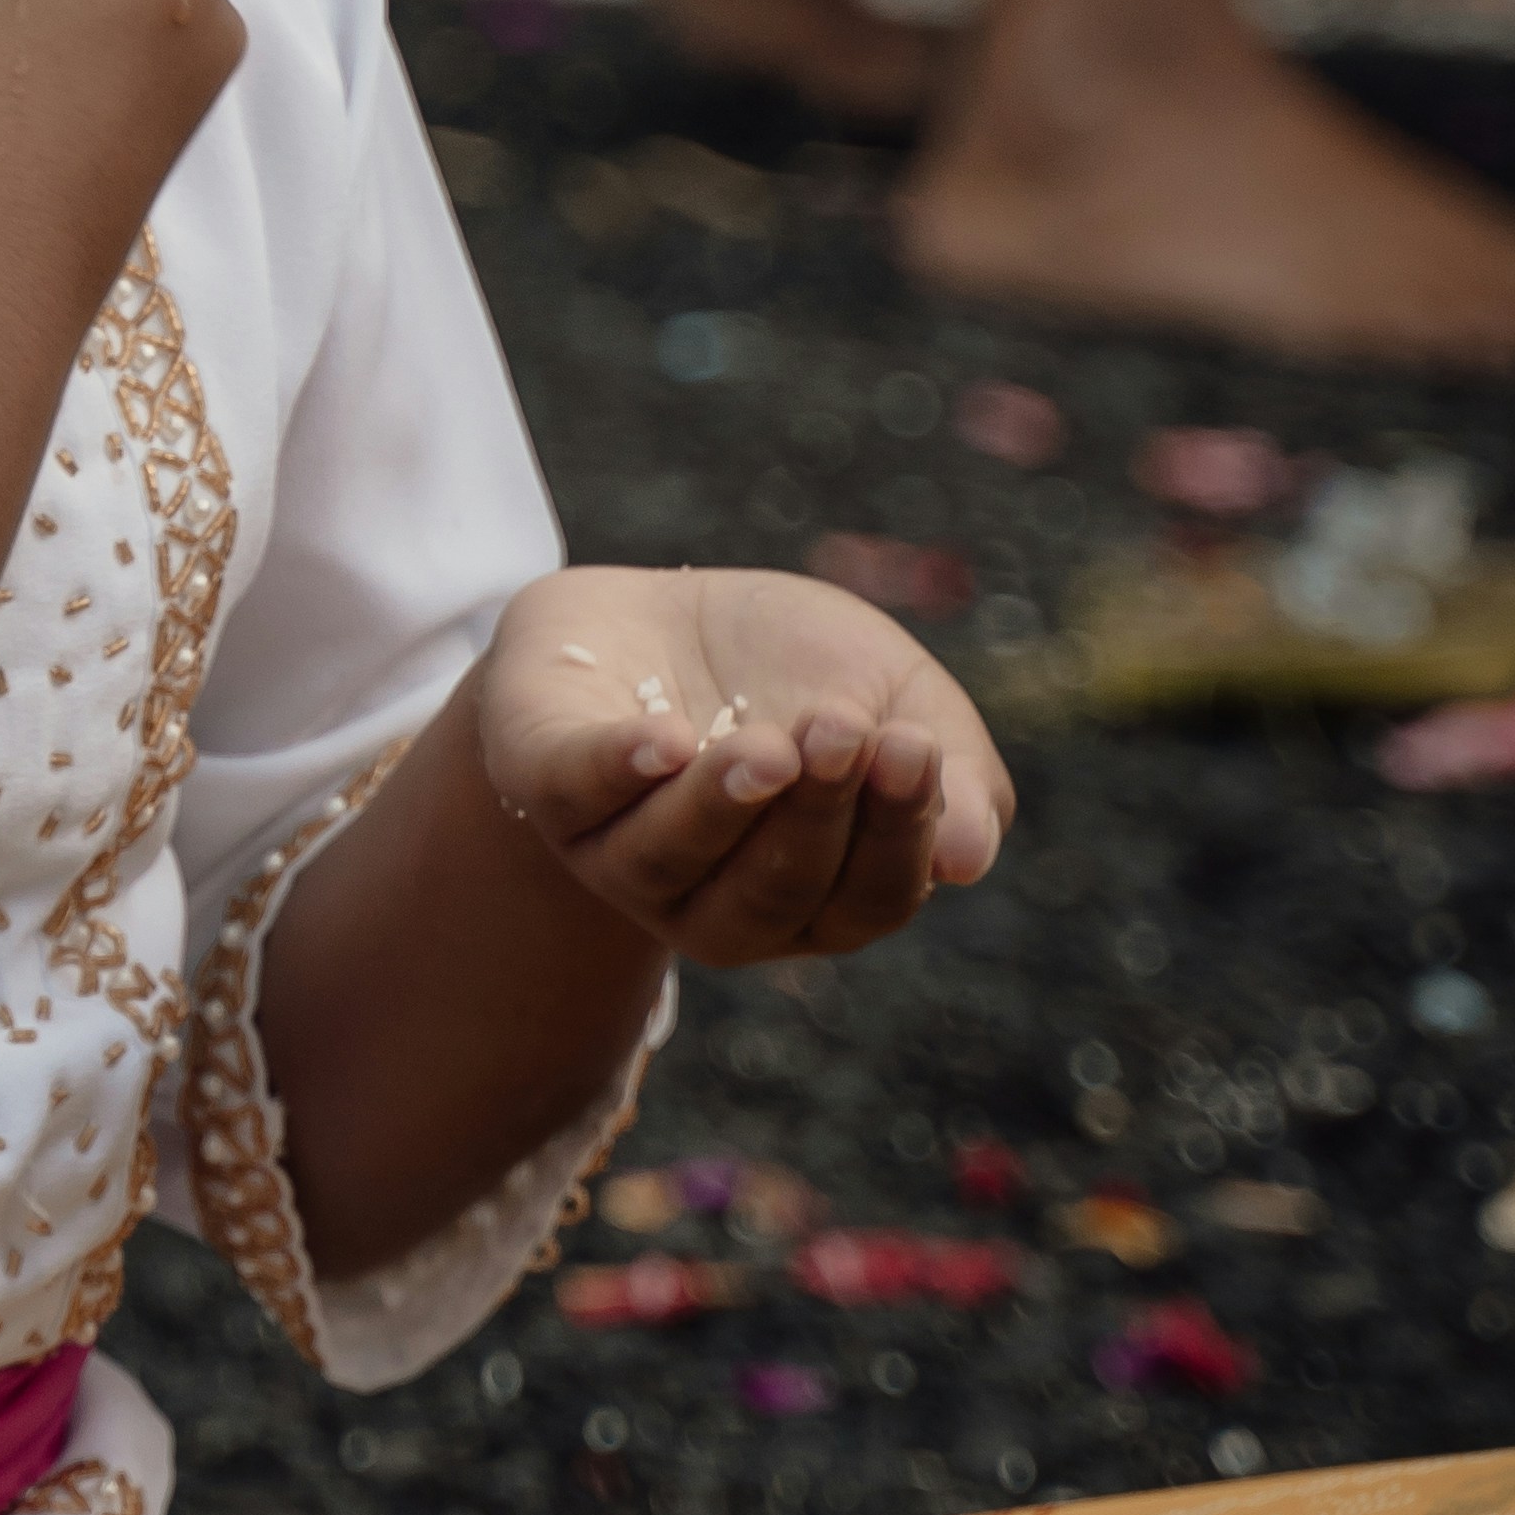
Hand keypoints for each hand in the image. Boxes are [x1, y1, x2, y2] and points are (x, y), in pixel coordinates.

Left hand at [479, 562, 1010, 965]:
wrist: (661, 610)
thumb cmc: (792, 670)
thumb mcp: (894, 696)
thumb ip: (951, 769)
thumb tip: (971, 859)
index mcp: (813, 896)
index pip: (870, 898)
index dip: (899, 834)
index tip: (912, 746)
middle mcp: (714, 904)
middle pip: (774, 892)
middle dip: (816, 812)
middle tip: (842, 728)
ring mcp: (622, 857)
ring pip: (670, 861)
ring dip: (722, 803)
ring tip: (769, 746)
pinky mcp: (543, 784)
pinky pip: (575, 793)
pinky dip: (617, 768)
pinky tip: (666, 740)